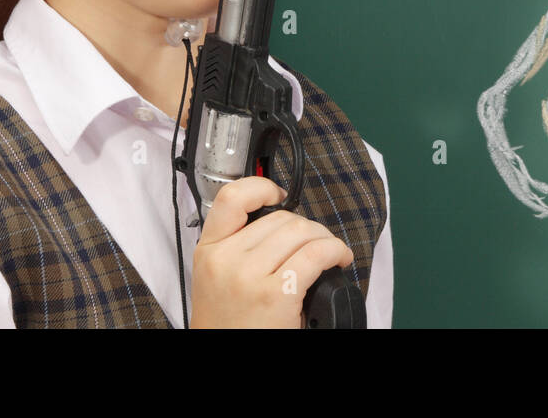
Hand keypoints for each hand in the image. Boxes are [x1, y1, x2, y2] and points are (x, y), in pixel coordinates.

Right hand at [189, 175, 353, 327]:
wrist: (221, 360)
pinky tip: (338, 259)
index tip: (277, 194)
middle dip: (307, 227)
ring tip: (329, 252)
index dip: (261, 187)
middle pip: (281, 218)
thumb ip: (237, 247)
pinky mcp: (277, 294)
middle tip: (315, 243)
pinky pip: (317, 254)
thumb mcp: (217, 279)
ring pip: (302, 231)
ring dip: (324, 238)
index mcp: (209, 251)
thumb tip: (279, 224)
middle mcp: (227, 260)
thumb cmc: (229, 324)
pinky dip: (335, 251)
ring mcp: (250, 277)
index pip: (231, 198)